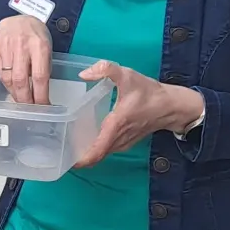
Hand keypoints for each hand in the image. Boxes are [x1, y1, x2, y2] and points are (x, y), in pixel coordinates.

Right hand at [0, 15, 53, 104]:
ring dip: (14, 93)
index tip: (44, 106)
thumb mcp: (46, 48)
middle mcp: (21, 45)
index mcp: (39, 45)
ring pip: (7, 78)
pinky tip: (11, 87)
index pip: (40, 77)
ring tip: (21, 99)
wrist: (19, 18)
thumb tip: (39, 92)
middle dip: (25, 99)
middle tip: (29, 108)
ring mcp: (6, 46)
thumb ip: (43, 68)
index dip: (40, 95)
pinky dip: (6, 83)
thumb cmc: (35, 35)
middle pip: (21, 80)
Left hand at [73, 61, 205, 168]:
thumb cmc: (149, 92)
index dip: (80, 159)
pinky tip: (83, 136)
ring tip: (66, 142)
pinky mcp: (126, 141)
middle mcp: (118, 139)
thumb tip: (84, 73)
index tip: (64, 158)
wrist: (172, 105)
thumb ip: (106, 70)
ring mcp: (123, 142)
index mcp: (115, 126)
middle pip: (94, 155)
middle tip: (57, 146)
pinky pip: (107, 148)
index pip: (96, 152)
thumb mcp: (128, 75)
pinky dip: (95, 147)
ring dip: (85, 152)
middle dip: (76, 155)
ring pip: (101, 153)